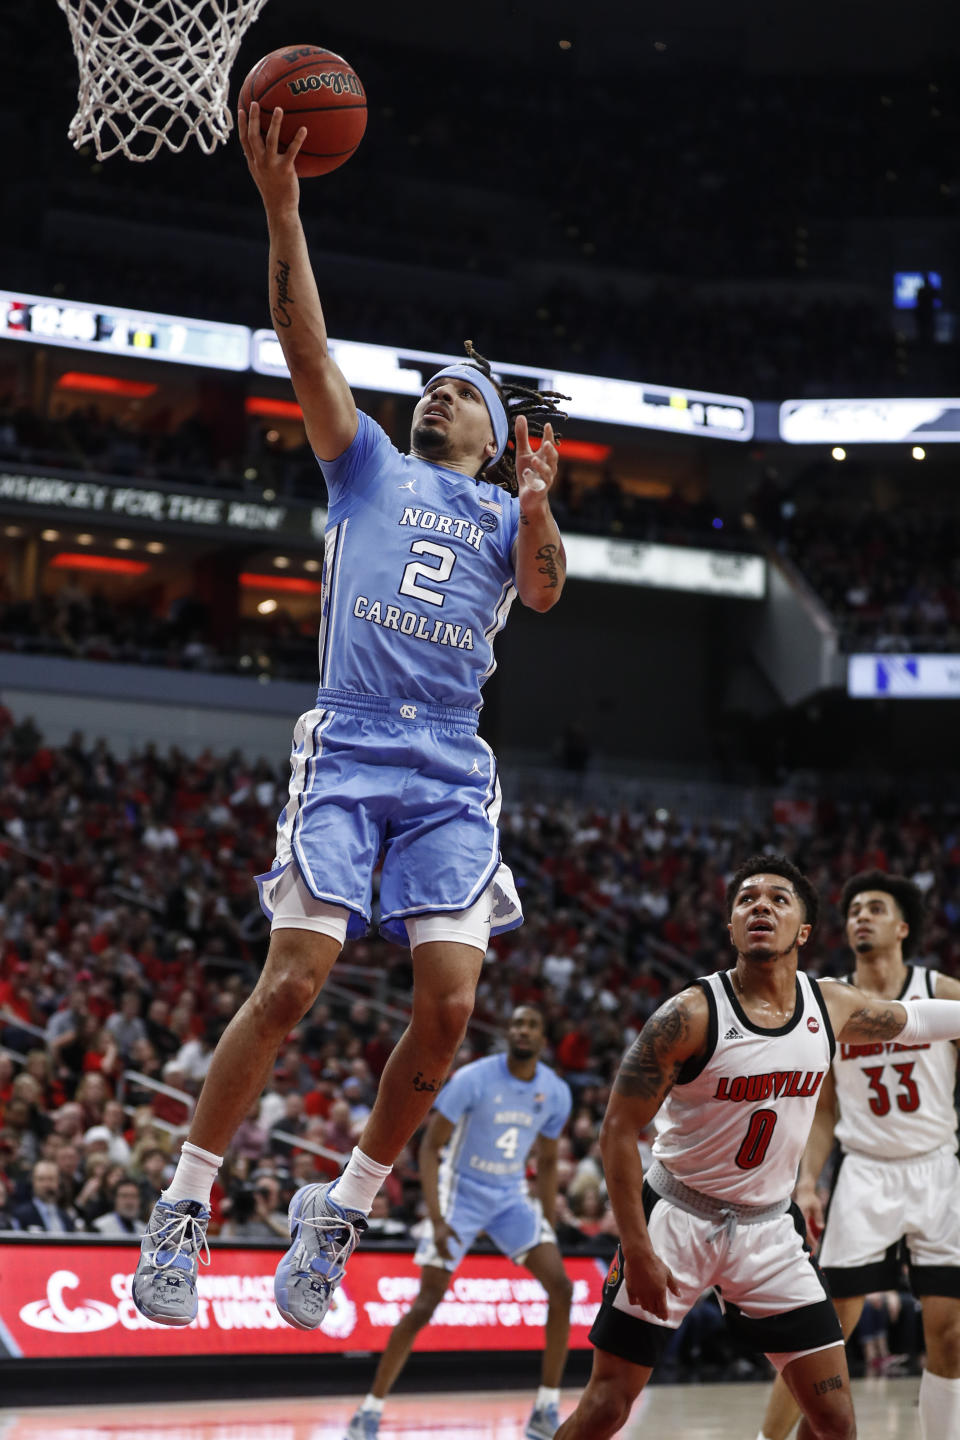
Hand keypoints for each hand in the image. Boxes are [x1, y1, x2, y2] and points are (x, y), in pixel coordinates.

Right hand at [237, 101, 306, 215]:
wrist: (280, 209)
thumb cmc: (274, 193)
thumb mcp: (263, 177)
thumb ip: (261, 162)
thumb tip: (261, 152)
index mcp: (253, 163)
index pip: (244, 140)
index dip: (242, 125)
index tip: (241, 109)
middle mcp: (259, 162)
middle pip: (253, 136)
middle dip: (253, 119)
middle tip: (255, 102)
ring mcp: (271, 166)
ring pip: (270, 140)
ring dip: (274, 124)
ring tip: (279, 109)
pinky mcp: (285, 170)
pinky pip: (292, 151)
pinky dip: (298, 140)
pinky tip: (304, 129)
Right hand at [432, 1217, 459, 1261]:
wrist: (437, 1222)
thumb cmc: (446, 1226)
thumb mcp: (453, 1232)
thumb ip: (458, 1239)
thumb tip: (462, 1246)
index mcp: (443, 1240)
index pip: (446, 1252)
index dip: (450, 1256)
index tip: (454, 1259)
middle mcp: (439, 1243)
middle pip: (442, 1254)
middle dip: (447, 1258)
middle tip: (453, 1259)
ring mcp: (436, 1243)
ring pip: (439, 1253)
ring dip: (444, 1257)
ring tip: (450, 1258)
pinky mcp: (434, 1243)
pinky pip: (438, 1251)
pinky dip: (441, 1254)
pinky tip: (446, 1254)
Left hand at [515, 414, 557, 517]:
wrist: (528, 497)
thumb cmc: (527, 473)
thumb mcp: (522, 453)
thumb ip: (522, 436)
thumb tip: (520, 416)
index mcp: (545, 458)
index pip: (548, 444)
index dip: (549, 435)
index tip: (547, 425)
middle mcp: (548, 468)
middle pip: (553, 458)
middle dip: (551, 451)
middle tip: (547, 443)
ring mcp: (544, 480)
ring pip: (547, 472)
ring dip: (541, 466)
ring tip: (534, 459)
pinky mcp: (539, 490)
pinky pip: (537, 485)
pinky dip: (531, 479)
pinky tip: (525, 473)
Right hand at [623, 1248, 682, 1320]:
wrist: (639, 1256)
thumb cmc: (654, 1263)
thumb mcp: (667, 1273)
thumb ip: (673, 1286)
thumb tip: (679, 1295)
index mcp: (660, 1292)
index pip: (662, 1310)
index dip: (664, 1315)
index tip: (665, 1318)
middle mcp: (649, 1295)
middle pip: (653, 1310)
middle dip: (656, 1312)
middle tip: (658, 1312)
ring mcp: (639, 1293)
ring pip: (644, 1307)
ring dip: (648, 1308)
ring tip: (650, 1305)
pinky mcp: (630, 1289)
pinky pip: (632, 1301)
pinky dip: (636, 1303)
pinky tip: (638, 1299)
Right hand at [795, 1181, 824, 1243]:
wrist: (803, 1191)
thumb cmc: (811, 1198)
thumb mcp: (817, 1206)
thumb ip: (818, 1217)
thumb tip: (821, 1228)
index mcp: (802, 1214)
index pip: (806, 1229)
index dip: (811, 1238)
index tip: (815, 1245)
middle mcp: (798, 1217)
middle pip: (802, 1232)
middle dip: (808, 1242)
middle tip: (813, 1252)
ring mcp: (797, 1218)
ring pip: (801, 1231)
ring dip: (806, 1240)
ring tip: (811, 1249)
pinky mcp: (797, 1219)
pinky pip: (801, 1228)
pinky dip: (805, 1235)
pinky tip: (808, 1240)